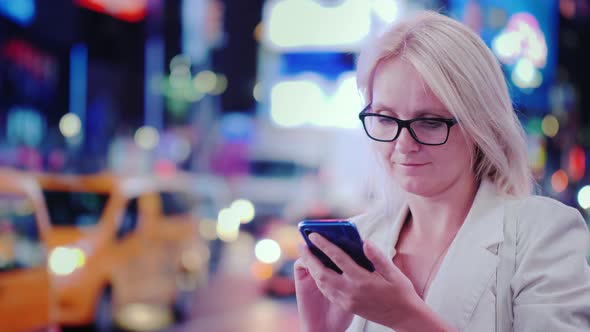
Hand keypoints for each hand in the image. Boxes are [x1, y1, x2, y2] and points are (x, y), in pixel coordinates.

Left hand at [300, 233, 419, 329]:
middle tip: (301, 245)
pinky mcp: (347, 307)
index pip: (338, 259)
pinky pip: (328, 292)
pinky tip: (318, 272)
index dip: (324, 245)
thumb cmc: (401, 292)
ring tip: (306, 256)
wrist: (404, 318)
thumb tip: (364, 242)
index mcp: (363, 280)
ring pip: (322, 284)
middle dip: (310, 258)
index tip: (313, 235)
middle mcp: (352, 291)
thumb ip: (377, 257)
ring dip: (312, 269)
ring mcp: (348, 301)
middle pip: (323, 273)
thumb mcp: (393, 273)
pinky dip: (320, 280)